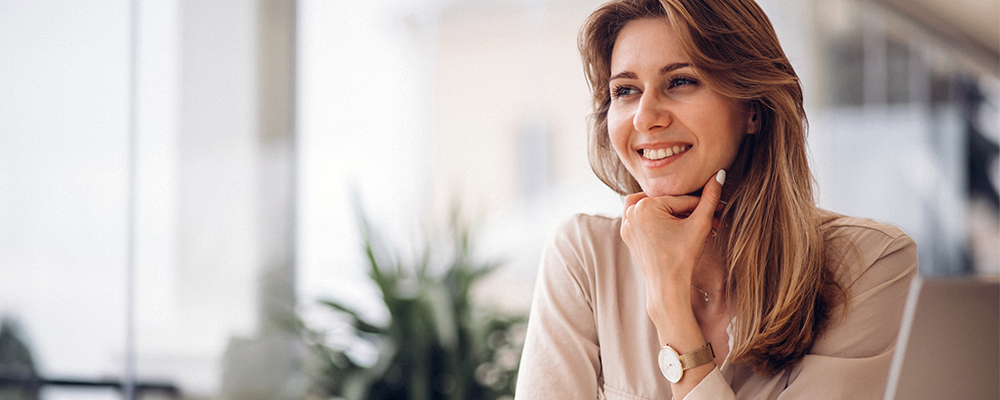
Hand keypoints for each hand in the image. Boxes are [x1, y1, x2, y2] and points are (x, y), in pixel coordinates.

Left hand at [619, 170, 725, 317]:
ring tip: (690, 224)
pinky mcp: (627, 234)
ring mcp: (627, 224)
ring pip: (655, 208)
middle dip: (690, 212)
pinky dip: (657, 219)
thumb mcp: (700, 224)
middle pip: (668, 203)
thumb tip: (720, 174)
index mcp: (645, 206)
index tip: (720, 210)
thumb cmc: (683, 258)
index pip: (682, 200)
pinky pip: (644, 218)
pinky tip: (673, 228)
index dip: (704, 206)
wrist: (667, 287)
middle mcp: (631, 212)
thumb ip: (710, 198)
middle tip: (710, 221)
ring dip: (673, 212)